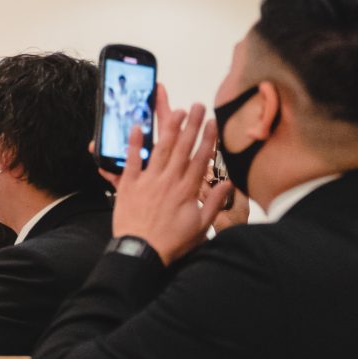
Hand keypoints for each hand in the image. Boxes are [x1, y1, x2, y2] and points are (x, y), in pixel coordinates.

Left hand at [108, 85, 228, 264]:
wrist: (142, 251)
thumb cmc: (172, 242)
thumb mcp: (201, 225)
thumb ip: (214, 202)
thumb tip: (229, 184)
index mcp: (187, 190)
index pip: (201, 159)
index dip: (208, 139)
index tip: (213, 123)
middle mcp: (169, 181)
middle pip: (183, 148)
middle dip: (192, 125)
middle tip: (198, 107)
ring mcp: (148, 181)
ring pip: (161, 149)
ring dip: (169, 128)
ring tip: (176, 110)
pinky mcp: (128, 185)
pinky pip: (131, 160)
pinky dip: (134, 143)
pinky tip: (137, 127)